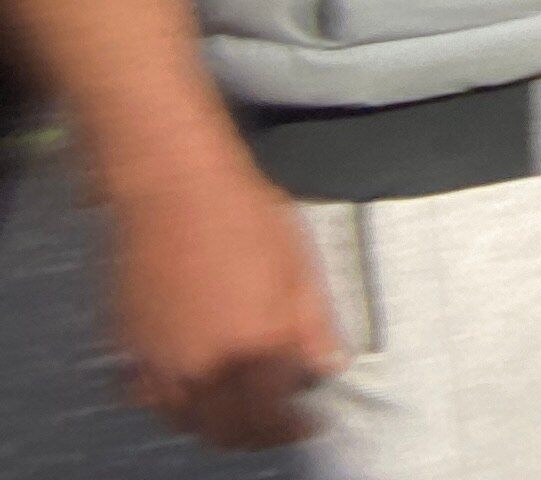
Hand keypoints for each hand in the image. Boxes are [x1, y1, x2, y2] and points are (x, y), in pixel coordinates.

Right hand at [107, 155, 341, 449]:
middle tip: (276, 425)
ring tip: (238, 410)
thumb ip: (315, 325)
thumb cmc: (245, 216)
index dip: (295, 429)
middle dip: (256, 436)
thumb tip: (329, 367)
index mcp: (256, 346)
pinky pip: (149, 396)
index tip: (310, 423)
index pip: (275, 418)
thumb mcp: (300, 265)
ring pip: (186, 421)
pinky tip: (192, 386)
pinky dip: (173, 403)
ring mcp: (161, 360)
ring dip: (215, 425)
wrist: (173, 187)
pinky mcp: (129, 346)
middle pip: (227, 431)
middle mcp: (206, 365)